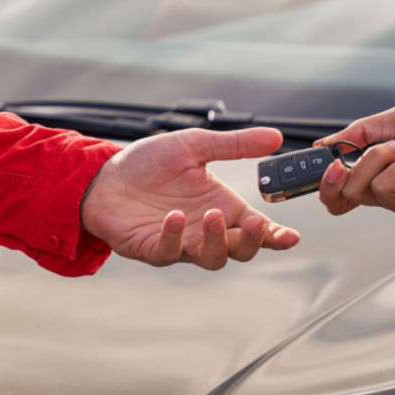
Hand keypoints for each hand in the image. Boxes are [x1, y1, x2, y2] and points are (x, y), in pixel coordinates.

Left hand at [80, 127, 299, 268]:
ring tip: (212, 215)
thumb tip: (276, 136)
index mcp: (223, 207)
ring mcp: (181, 243)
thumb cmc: (149, 164)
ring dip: (217, 241)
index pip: (258, 229)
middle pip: (241, 251)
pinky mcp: (152, 249)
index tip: (291, 237)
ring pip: (211, 258)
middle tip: (254, 223)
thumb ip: (235, 145)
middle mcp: (206, 229)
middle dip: (252, 241)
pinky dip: (174, 238)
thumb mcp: (195, 146)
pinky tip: (173, 217)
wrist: (103, 175)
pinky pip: (170, 253)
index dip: (276, 237)